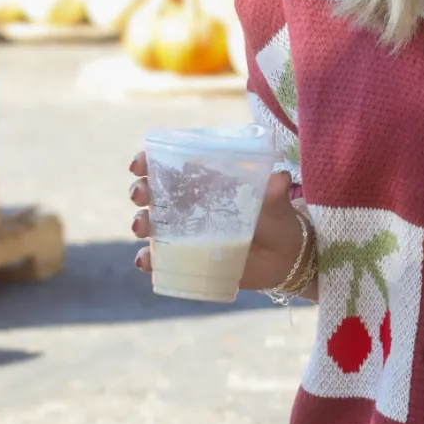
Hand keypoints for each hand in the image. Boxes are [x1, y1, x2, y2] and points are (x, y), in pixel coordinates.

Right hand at [129, 154, 310, 290]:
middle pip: (152, 193)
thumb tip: (279, 177)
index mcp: (205, 182)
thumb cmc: (275, 220)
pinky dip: (148, 260)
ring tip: (142, 228)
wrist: (284, 259)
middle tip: (141, 196)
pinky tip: (146, 261)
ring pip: (151, 225)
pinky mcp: (187, 259)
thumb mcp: (275, 203)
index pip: (169, 165)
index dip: (148, 161)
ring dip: (139, 223)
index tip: (140, 164)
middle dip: (139, 191)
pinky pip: (160, 260)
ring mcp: (185, 233)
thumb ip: (274, 190)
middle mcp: (189, 205)